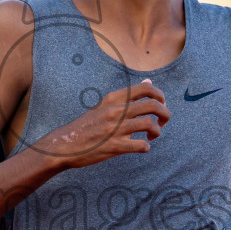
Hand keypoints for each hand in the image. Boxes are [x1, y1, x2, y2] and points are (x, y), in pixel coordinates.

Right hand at [38, 79, 170, 167]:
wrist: (65, 145)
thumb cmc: (87, 125)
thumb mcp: (105, 105)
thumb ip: (128, 95)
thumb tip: (149, 82)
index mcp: (113, 98)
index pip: (146, 88)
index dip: (160, 96)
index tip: (160, 105)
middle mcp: (116, 111)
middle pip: (153, 105)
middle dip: (165, 114)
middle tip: (163, 122)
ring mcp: (116, 129)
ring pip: (150, 124)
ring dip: (157, 131)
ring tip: (152, 136)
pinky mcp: (115, 146)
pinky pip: (141, 145)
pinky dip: (146, 147)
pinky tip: (142, 147)